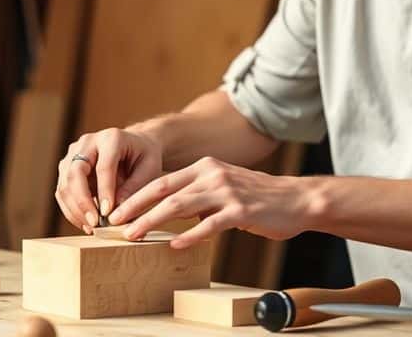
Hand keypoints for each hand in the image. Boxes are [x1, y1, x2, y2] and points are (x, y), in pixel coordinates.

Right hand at [55, 128, 162, 232]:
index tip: (108, 213)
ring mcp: (73, 153)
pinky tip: (84, 223)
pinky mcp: (67, 166)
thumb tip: (115, 212)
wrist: (135, 145)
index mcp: (112, 138)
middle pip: (75, 172)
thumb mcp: (150, 169)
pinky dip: (71, 210)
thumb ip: (134, 188)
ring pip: (65, 183)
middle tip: (94, 223)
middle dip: (82, 202)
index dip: (104, 191)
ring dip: (75, 209)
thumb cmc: (143, 157)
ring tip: (91, 227)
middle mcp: (88, 142)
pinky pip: (63, 191)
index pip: (103, 166)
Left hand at [107, 157, 314, 247]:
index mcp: (204, 167)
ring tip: (135, 235)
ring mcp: (226, 191)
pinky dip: (190, 235)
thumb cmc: (258, 198)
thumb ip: (197, 195)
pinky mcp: (240, 211)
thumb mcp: (223, 187)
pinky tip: (175, 245)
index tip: (118, 211)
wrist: (297, 199)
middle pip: (164, 190)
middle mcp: (212, 174)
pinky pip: (209, 224)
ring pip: (180, 205)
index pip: (161, 180)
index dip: (137, 196)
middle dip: (136, 207)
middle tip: (115, 223)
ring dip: (153, 221)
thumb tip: (168, 211)